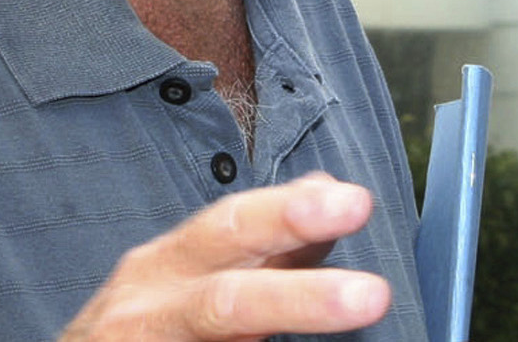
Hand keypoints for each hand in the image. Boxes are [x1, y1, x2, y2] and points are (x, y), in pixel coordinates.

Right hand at [59, 172, 392, 340]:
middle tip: (372, 295)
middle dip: (299, 296)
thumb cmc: (145, 324)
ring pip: (218, 328)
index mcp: (170, 264)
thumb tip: (329, 190)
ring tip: (359, 314)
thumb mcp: (194, 273)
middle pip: (226, 300)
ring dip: (289, 320)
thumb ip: (265, 243)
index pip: (235, 228)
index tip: (355, 203)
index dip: (292, 216)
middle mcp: (148, 307)